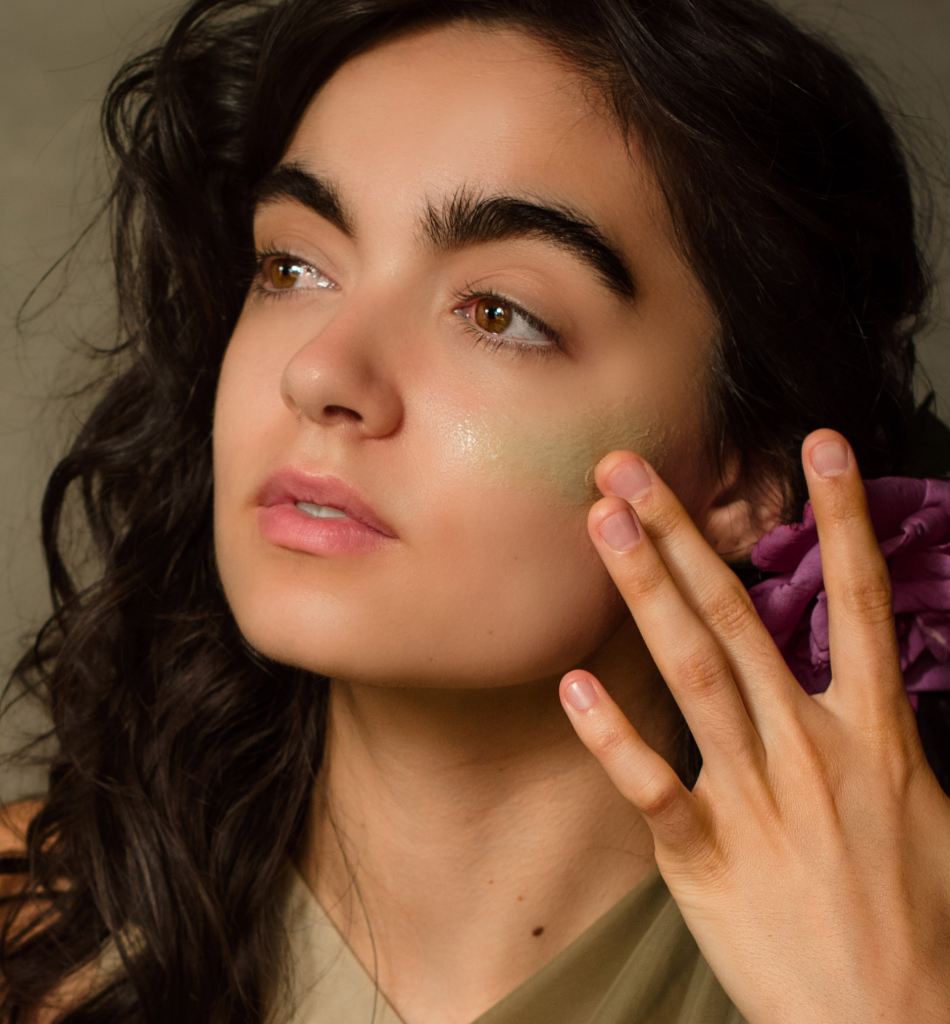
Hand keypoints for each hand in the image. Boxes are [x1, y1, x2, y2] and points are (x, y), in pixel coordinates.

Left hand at [559, 429, 949, 1023]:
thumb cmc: (917, 918)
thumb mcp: (921, 805)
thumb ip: (872, 728)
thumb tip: (847, 667)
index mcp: (874, 733)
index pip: (860, 599)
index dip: (843, 516)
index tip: (819, 443)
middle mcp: (810, 749)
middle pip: (738, 617)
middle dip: (683, 533)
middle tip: (629, 467)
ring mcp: (755, 799)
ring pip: (692, 673)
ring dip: (645, 591)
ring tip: (604, 524)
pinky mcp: (706, 856)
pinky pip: (651, 784)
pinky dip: (611, 735)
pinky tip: (571, 682)